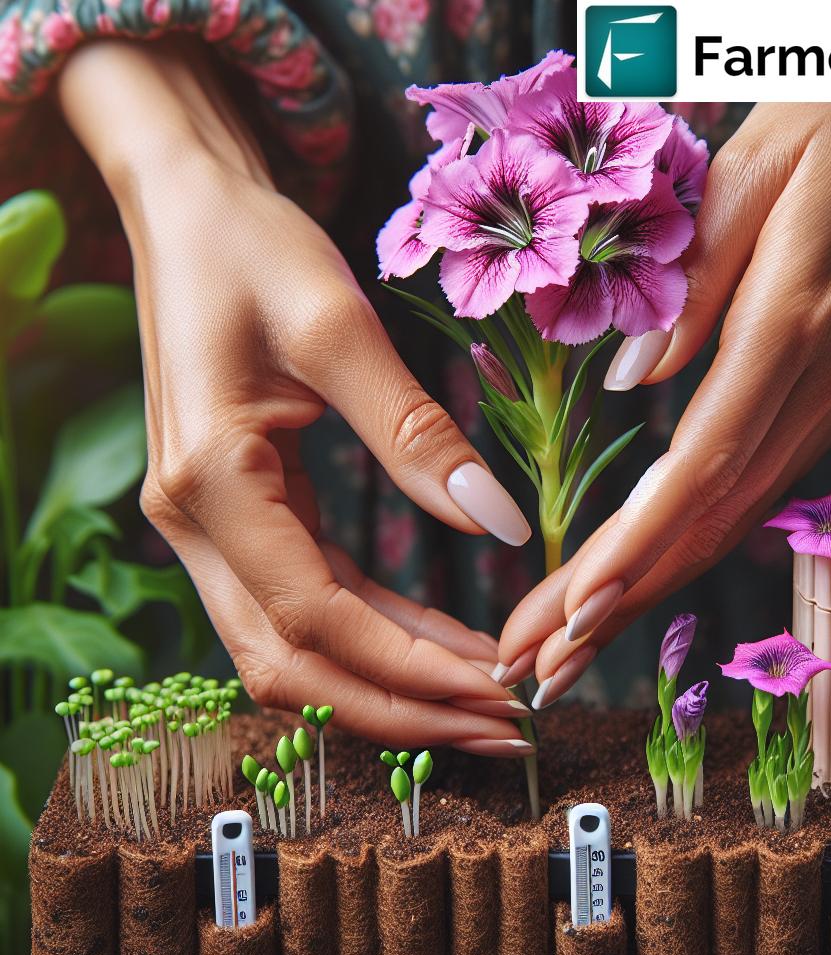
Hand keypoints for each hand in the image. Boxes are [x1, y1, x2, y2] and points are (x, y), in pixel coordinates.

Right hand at [59, 39, 533, 754]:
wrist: (186, 213)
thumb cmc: (253, 250)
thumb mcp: (341, 328)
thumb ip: (419, 436)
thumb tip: (503, 526)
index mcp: (210, 480)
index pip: (316, 616)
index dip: (411, 666)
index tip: (499, 687)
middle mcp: (192, 523)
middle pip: (293, 664)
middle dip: (401, 707)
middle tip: (502, 723)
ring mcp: (206, 526)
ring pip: (293, 648)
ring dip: (388, 683)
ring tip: (483, 697)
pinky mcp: (233, 516)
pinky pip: (302, 602)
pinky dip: (371, 636)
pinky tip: (437, 643)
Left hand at [497, 101, 830, 707]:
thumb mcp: (740, 172)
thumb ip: (685, 288)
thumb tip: (630, 384)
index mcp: (793, 326)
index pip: (702, 468)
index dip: (635, 548)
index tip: (568, 613)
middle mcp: (827, 381)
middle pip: (710, 520)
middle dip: (617, 603)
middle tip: (535, 670)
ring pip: (733, 517)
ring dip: (647, 588)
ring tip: (565, 645)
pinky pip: (756, 481)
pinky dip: (688, 539)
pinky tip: (636, 577)